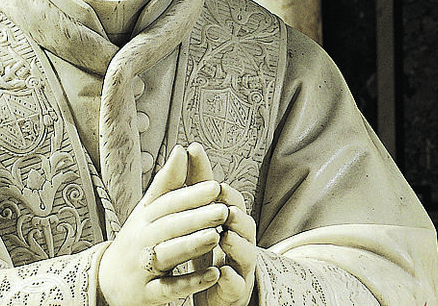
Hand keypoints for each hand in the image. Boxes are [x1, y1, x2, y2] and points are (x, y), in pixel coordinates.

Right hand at [98, 146, 227, 305]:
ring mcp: (142, 269)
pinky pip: (169, 289)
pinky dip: (190, 283)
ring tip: (217, 236)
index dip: (190, 195)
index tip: (216, 186)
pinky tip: (214, 275)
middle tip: (223, 210)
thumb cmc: (136, 240)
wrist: (106, 282)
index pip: (167, 204)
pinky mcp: (147, 295)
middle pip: (168, 227)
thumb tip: (182, 149)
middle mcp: (140, 241)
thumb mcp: (147, 211)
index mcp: (143, 219)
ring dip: (191, 246)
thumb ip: (167, 183)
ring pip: (167, 255)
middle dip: (196, 218)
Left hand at [187, 143, 256, 305]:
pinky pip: (236, 284)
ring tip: (225, 237)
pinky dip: (231, 279)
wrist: (212, 292)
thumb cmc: (206, 248)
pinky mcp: (236, 290)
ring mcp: (241, 267)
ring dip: (237, 244)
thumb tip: (190, 146)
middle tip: (225, 209)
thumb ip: (196, 184)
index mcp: (231, 222)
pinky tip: (222, 274)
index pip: (234, 202)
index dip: (227, 194)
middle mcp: (241, 241)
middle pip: (246, 225)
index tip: (215, 185)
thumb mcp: (198, 216)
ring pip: (246, 253)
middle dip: (237, 216)